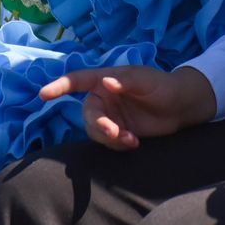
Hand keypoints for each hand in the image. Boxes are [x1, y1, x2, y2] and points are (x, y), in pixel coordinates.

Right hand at [39, 66, 216, 150]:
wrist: (180, 106)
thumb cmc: (162, 85)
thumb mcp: (147, 79)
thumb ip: (126, 81)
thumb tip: (105, 81)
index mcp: (104, 80)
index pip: (77, 81)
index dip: (59, 86)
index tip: (43, 94)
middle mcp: (103, 99)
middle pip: (88, 114)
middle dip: (99, 126)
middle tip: (116, 132)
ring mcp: (109, 116)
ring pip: (95, 132)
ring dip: (110, 138)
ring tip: (131, 139)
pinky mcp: (118, 132)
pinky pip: (108, 142)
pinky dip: (118, 144)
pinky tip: (134, 142)